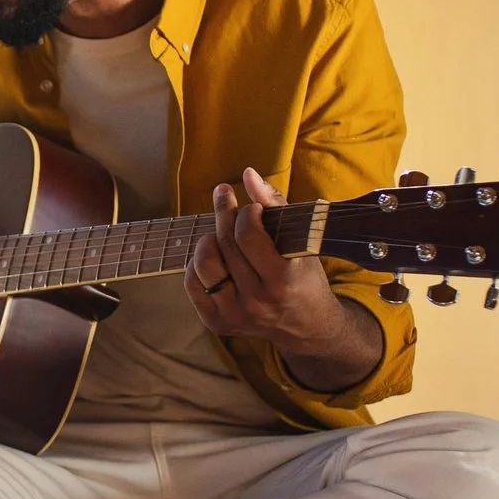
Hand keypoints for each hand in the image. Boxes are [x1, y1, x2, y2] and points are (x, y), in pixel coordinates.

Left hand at [185, 168, 351, 351]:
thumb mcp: (301, 240)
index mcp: (282, 280)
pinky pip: (192, 284)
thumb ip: (275, 204)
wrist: (306, 325)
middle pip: (225, 245)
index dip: (245, 212)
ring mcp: (236, 315)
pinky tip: (212, 255)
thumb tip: (247, 173)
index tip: (251, 208)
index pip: (247, 235)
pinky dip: (196, 264)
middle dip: (223, 214)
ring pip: (204, 264)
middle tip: (223, 198)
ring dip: (208, 240)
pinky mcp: (218, 323)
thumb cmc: (304, 276)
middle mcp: (258, 301)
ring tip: (219, 232)